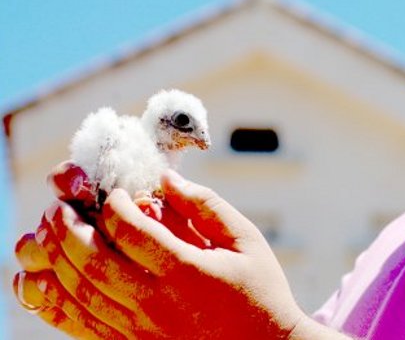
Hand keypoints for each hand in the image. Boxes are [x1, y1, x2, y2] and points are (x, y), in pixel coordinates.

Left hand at [16, 170, 308, 338]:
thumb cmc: (260, 292)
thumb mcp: (246, 241)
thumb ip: (207, 206)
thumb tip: (166, 178)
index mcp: (187, 270)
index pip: (130, 230)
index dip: (113, 204)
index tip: (115, 193)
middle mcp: (157, 302)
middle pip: (92, 260)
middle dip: (69, 227)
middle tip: (62, 206)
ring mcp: (141, 330)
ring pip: (81, 292)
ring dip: (57, 259)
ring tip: (49, 233)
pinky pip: (83, 325)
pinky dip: (56, 302)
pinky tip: (44, 281)